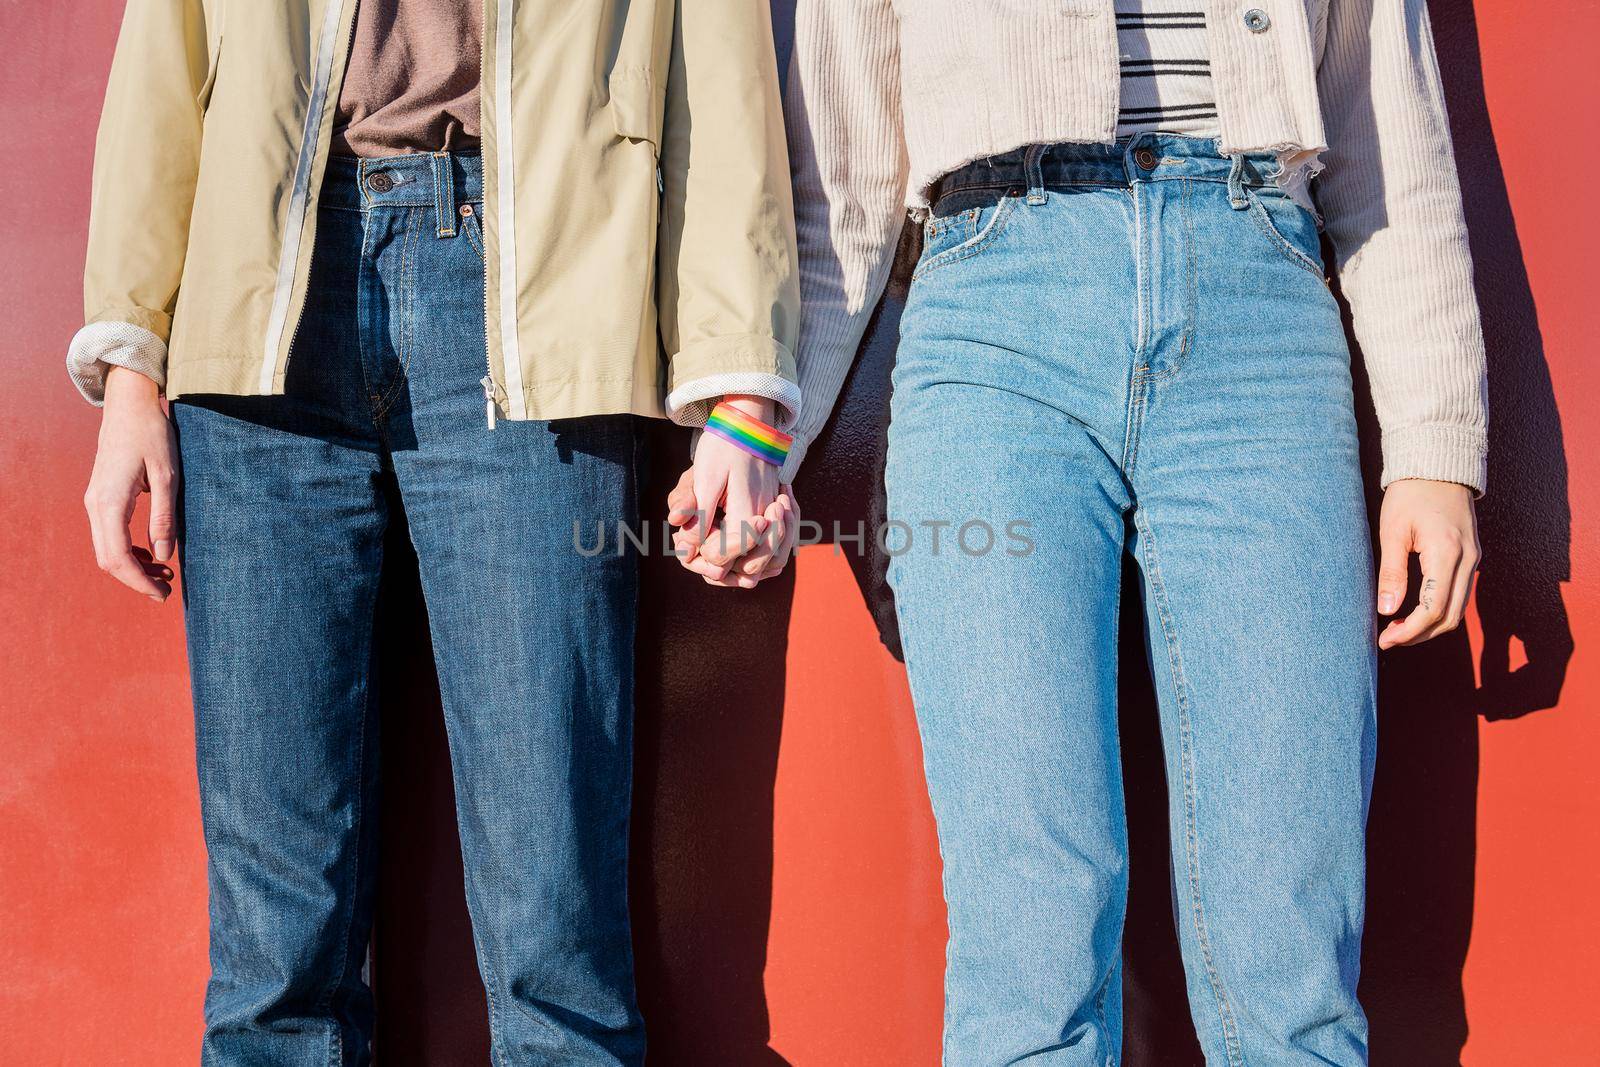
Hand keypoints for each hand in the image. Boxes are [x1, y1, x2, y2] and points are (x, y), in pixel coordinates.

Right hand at [84, 365, 177, 601]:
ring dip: (133, 566)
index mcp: (110, 502)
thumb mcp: (167, 477)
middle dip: (136, 579)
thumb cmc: (152, 436)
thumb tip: (164, 557)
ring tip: (165, 574)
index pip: (118, 557)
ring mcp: (94, 501)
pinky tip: (152, 553)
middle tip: (167, 590)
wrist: (130, 406)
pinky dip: (128, 550)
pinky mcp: (101, 497)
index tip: (163, 595)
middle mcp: (95, 505)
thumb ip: (164, 518)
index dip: (139, 581)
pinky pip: (109, 534)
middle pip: (108, 559)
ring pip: (107, 548)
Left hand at [668, 395, 782, 582]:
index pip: (724, 557)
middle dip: (720, 567)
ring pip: (763, 563)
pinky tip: (727, 543)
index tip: (686, 542)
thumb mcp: (704, 477)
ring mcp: (772, 520)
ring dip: (737, 564)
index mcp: (746, 513)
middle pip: (749, 568)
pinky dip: (751, 554)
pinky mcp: (773, 516)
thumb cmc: (723, 447)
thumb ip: (699, 515)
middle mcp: (765, 522)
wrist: (748, 424)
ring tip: (710, 548)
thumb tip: (688, 549)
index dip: (702, 557)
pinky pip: (770, 549)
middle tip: (697, 548)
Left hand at [1376, 478, 1479, 648]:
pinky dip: (1438, 609)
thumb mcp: (1392, 531)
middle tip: (1388, 639)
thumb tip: (1386, 611)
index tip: (1385, 640)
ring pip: (1457, 608)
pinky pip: (1458, 593)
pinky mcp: (1470, 557)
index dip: (1410, 631)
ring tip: (1397, 629)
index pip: (1433, 609)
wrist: (1438, 466)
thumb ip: (1391, 573)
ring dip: (1429, 625)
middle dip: (1419, 634)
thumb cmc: (1410, 494)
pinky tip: (1413, 610)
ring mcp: (1473, 559)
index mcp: (1447, 553)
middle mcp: (1468, 560)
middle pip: (1450, 616)